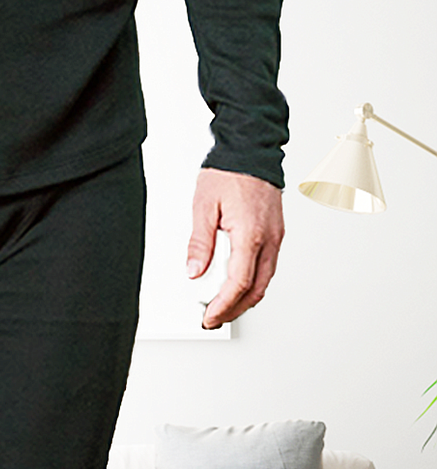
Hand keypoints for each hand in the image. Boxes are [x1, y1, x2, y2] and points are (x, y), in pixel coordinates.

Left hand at [186, 168, 283, 329]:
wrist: (251, 149)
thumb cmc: (229, 172)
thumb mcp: (204, 207)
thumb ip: (199, 243)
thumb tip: (194, 272)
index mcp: (251, 234)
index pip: (239, 282)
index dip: (223, 305)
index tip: (209, 317)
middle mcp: (269, 238)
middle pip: (255, 288)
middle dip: (234, 309)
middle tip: (213, 319)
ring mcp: (275, 236)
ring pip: (264, 280)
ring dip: (244, 299)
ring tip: (222, 308)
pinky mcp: (275, 233)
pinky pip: (266, 267)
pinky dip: (251, 283)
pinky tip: (235, 287)